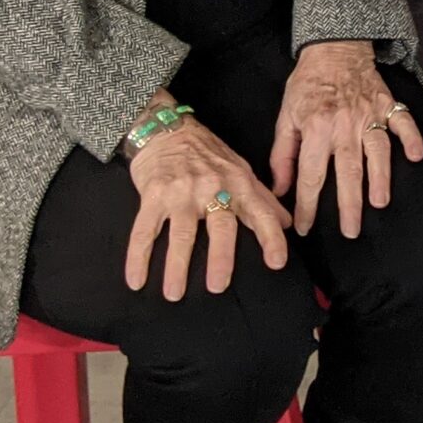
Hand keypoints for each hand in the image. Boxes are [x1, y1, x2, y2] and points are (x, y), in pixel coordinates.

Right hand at [126, 105, 290, 300]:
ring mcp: (181, 191)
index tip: (277, 263)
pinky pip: (144, 230)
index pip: (260, 212)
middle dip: (221, 258)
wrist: (167, 129)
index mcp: (238, 182)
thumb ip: (262, 198)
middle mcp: (212, 186)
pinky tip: (135, 280)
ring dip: (177, 266)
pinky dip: (138, 257)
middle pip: (221, 226)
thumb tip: (287, 224)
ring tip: (174, 293)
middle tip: (219, 287)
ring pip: (181, 234)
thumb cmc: (208, 154)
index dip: (271, 237)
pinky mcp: (153, 195)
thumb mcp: (240, 169)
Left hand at [268, 40, 422, 239]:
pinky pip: (403, 123)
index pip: (310, 175)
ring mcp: (369, 114)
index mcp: (315, 128)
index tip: (305, 228)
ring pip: (377, 151)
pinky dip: (412, 139)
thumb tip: (279, 190)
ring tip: (380, 203)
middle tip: (350, 231)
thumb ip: (282, 155)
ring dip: (380, 178)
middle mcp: (343, 124)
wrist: (335, 48)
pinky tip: (417, 156)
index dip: (306, 205)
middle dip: (348, 204)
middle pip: (347, 171)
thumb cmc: (307, 85)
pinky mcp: (388, 104)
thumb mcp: (286, 117)